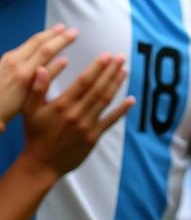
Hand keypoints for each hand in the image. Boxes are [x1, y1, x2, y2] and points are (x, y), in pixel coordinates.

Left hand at [0, 24, 75, 130]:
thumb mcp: (30, 97)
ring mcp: (7, 60)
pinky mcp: (3, 61)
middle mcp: (15, 63)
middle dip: (57, 33)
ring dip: (46, 34)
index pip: (47, 50)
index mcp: (24, 73)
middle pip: (39, 42)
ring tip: (59, 29)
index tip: (75, 34)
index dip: (62, 40)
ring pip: (30, 42)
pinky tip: (41, 41)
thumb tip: (64, 61)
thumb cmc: (7, 109)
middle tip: (71, 29)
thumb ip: (47, 77)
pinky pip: (22, 46)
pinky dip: (35, 41)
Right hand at [20, 53, 133, 180]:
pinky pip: (111, 121)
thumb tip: (42, 69)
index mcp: (61, 105)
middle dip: (111, 71)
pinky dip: (122, 110)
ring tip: (124, 70)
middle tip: (121, 57)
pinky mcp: (94, 137)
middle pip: (98, 88)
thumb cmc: (35, 134)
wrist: (41, 164)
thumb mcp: (30, 111)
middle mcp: (76, 113)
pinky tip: (132, 99)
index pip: (83, 82)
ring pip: (105, 101)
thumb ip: (37, 89)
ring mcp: (87, 125)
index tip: (107, 55)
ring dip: (117, 84)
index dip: (97, 67)